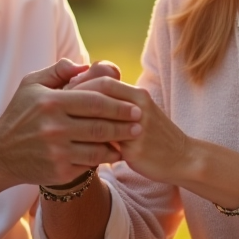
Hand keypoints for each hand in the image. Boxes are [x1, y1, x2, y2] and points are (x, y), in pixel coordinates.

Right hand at [0, 59, 141, 191]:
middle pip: (100, 126)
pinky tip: (114, 154)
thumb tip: (84, 64)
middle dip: (125, 125)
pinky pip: (89, 164)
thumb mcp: (30, 85)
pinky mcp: (59, 171)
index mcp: (51, 103)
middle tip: (140, 123)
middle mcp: (54, 128)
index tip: (134, 106)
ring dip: (119, 144)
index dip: (118, 105)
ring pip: (98, 148)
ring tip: (132, 139)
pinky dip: (104, 160)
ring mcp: (57, 152)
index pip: (94, 102)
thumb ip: (57, 71)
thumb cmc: (18, 115)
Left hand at [69, 77, 195, 184]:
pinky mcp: (135, 150)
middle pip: (98, 93)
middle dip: (73, 99)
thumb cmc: (155, 135)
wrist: (182, 158)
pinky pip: (105, 144)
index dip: (79, 85)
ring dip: (77, 121)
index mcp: (138, 95)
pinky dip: (87, 143)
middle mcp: (138, 107)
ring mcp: (137, 128)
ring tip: (62, 126)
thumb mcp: (140, 112)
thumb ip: (117, 102)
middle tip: (56, 108)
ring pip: (99, 118)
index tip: (62, 93)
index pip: (102, 80)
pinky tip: (74, 146)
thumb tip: (87, 93)